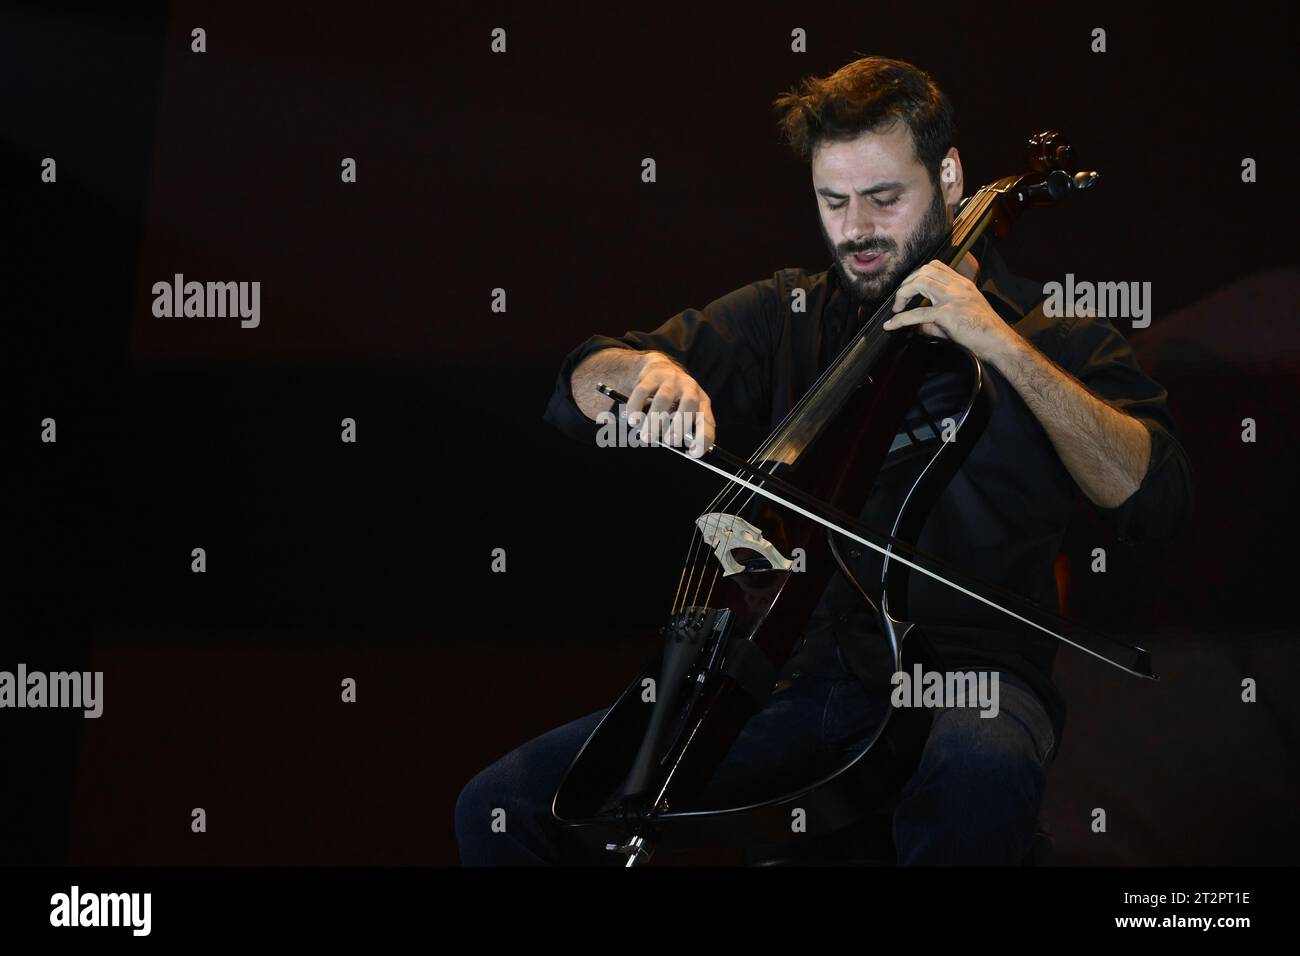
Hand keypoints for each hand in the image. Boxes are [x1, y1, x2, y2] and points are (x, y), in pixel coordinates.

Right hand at [625, 353, 715, 456]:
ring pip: (664, 398)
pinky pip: (643, 391)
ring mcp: (673, 380)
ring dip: (654, 420)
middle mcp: (691, 389)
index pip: (708, 422)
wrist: (660, 368)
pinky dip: (636, 407)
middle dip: (680, 424)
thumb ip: (679, 427)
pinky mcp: (653, 375)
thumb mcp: (683, 412)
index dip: (703, 439)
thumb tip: (667, 442)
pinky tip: (634, 420)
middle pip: (689, 404)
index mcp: (702, 403)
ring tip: (646, 436)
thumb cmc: (673, 400)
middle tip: (670, 441)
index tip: (694, 453)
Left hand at [881, 258, 1017, 362]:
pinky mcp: (947, 313)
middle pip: (924, 270)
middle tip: (901, 300)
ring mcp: (952, 298)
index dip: (918, 275)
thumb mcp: (961, 317)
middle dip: (907, 283)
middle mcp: (958, 286)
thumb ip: (937, 319)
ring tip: (897, 309)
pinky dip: (901, 319)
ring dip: (903, 294)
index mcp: (963, 284)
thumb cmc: (984, 332)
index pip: (936, 267)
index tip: (910, 289)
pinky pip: (917, 313)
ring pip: (920, 282)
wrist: (999, 342)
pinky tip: (891, 325)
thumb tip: (915, 326)